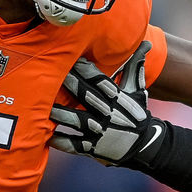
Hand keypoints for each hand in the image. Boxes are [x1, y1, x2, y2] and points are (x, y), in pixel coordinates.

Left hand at [50, 41, 166, 167]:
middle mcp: (108, 113)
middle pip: (86, 95)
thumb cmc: (137, 114)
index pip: (100, 80)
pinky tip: (47, 136)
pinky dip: (61, 141)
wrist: (145, 147)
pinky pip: (75, 145)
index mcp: (117, 97)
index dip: (85, 69)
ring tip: (44, 106)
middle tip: (49, 71)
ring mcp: (100, 131)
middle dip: (70, 84)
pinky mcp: (94, 148)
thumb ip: (135, 67)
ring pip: (77, 120)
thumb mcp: (138, 90)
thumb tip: (146, 42)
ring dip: (60, 113)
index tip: (71, 57)